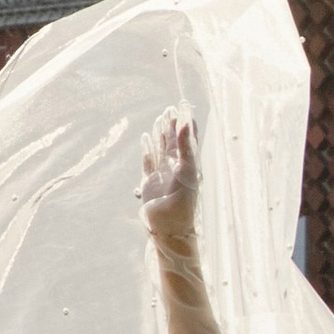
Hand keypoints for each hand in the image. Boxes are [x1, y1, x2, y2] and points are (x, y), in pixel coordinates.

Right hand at [139, 109, 199, 243]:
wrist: (169, 226)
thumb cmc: (183, 201)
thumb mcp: (187, 170)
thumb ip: (186, 146)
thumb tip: (183, 123)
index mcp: (187, 163)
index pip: (187, 137)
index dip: (185, 122)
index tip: (184, 106)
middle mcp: (175, 167)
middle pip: (173, 140)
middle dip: (171, 125)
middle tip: (170, 108)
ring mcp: (162, 174)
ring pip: (160, 148)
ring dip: (159, 134)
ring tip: (159, 119)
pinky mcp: (149, 182)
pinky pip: (148, 161)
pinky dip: (147, 149)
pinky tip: (145, 138)